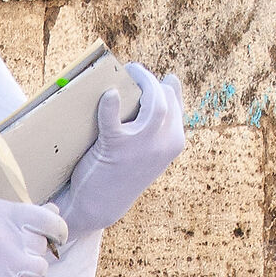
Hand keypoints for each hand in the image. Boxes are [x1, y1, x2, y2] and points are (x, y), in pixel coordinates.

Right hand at [0, 198, 67, 276]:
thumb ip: (18, 214)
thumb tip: (54, 212)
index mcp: (4, 210)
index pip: (51, 220)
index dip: (58, 231)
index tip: (55, 237)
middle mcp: (7, 233)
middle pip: (42, 246)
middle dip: (34, 251)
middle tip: (17, 254)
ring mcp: (3, 260)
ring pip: (40, 269)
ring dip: (31, 271)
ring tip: (12, 269)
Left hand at [54, 65, 185, 237]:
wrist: (99, 206)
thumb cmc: (120, 173)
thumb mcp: (147, 151)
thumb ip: (155, 126)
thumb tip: (156, 92)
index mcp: (174, 143)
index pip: (175, 103)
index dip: (163, 86)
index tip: (151, 79)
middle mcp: (164, 144)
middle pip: (165, 99)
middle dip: (151, 80)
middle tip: (134, 70)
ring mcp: (142, 147)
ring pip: (154, 104)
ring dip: (142, 82)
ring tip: (129, 72)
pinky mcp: (115, 149)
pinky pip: (114, 120)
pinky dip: (110, 105)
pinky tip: (109, 95)